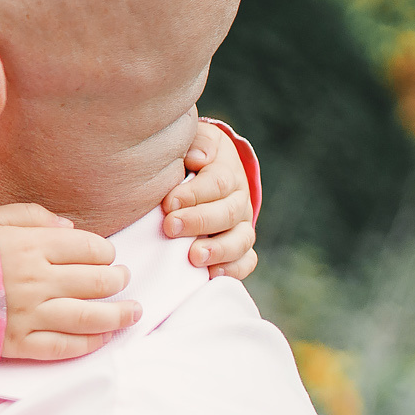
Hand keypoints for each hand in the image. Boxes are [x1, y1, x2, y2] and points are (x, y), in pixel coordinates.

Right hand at [0, 204, 137, 360]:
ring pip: (90, 317)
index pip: (91, 249)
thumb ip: (33, 218)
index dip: (107, 253)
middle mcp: (38, 280)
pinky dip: (89, 344)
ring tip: (132, 312)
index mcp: (33, 246)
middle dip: (118, 281)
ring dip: (118, 315)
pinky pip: (65, 347)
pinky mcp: (19, 343)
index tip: (107, 257)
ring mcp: (30, 314)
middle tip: (122, 281)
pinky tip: (102, 338)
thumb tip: (71, 229)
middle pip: (98, 282)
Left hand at [164, 119, 257, 279]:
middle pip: (228, 213)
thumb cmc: (188, 158)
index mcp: (227, 171)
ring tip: (195, 257)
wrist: (199, 175)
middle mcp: (239, 199)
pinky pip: (246, 261)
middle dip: (199, 222)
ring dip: (219, 250)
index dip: (194, 194)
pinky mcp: (239, 248)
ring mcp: (241, 226)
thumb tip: (199, 158)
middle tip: (171, 227)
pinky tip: (212, 274)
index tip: (168, 203)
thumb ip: (198, 143)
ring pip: (241, 240)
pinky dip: (233, 270)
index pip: (218, 183)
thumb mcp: (193, 141)